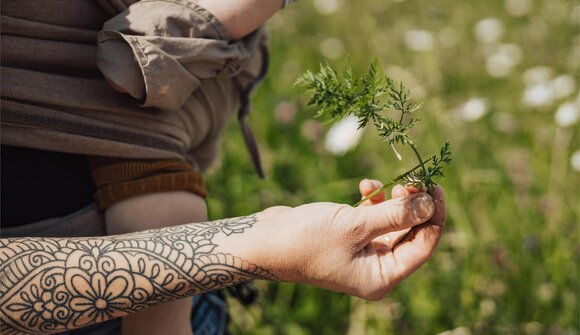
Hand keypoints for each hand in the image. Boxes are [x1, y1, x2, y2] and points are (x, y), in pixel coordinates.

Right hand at [254, 181, 445, 299]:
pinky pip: (373, 218)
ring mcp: (362, 252)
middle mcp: (375, 268)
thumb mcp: (355, 225)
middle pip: (409, 234)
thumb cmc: (307, 239)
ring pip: (392, 222)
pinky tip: (363, 187)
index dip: (433, 216)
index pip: (422, 247)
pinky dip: (372, 201)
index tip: (435, 186)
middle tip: (413, 178)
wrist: (266, 240)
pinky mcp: (350, 237)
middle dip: (412, 205)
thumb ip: (395, 214)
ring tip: (385, 183)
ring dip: (391, 201)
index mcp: (380, 277)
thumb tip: (428, 204)